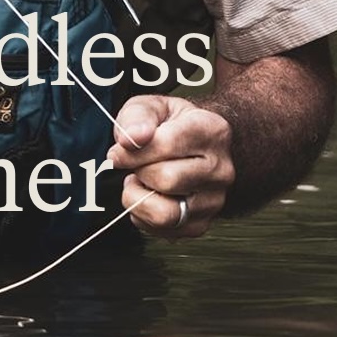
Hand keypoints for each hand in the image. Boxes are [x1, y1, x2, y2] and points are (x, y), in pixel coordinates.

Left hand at [107, 94, 233, 239]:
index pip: (168, 144)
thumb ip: (138, 116)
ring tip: (137, 181)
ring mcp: (214, 200)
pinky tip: (146, 195)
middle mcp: (220, 168)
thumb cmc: (170, 124)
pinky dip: (143, 216)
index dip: (134, 150)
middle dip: (138, 172)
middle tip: (131, 164)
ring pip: (166, 213)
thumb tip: (131, 138)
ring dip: (138, 199)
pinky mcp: (202, 224)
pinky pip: (163, 231)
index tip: (116, 152)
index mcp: (212, 130)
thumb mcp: (152, 106)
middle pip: (167, 180)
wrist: (194, 147)